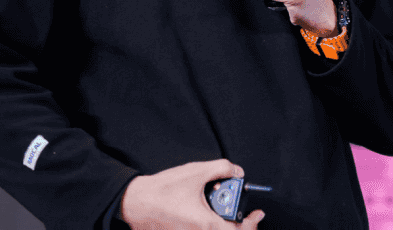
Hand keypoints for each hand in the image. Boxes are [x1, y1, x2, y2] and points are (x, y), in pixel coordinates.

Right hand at [120, 159, 264, 229]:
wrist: (135, 203)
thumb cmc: (162, 190)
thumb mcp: (196, 172)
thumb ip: (221, 168)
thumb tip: (237, 171)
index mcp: (206, 225)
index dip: (251, 224)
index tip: (257, 214)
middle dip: (239, 222)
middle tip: (242, 209)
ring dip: (222, 222)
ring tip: (220, 206)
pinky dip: (209, 223)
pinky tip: (205, 211)